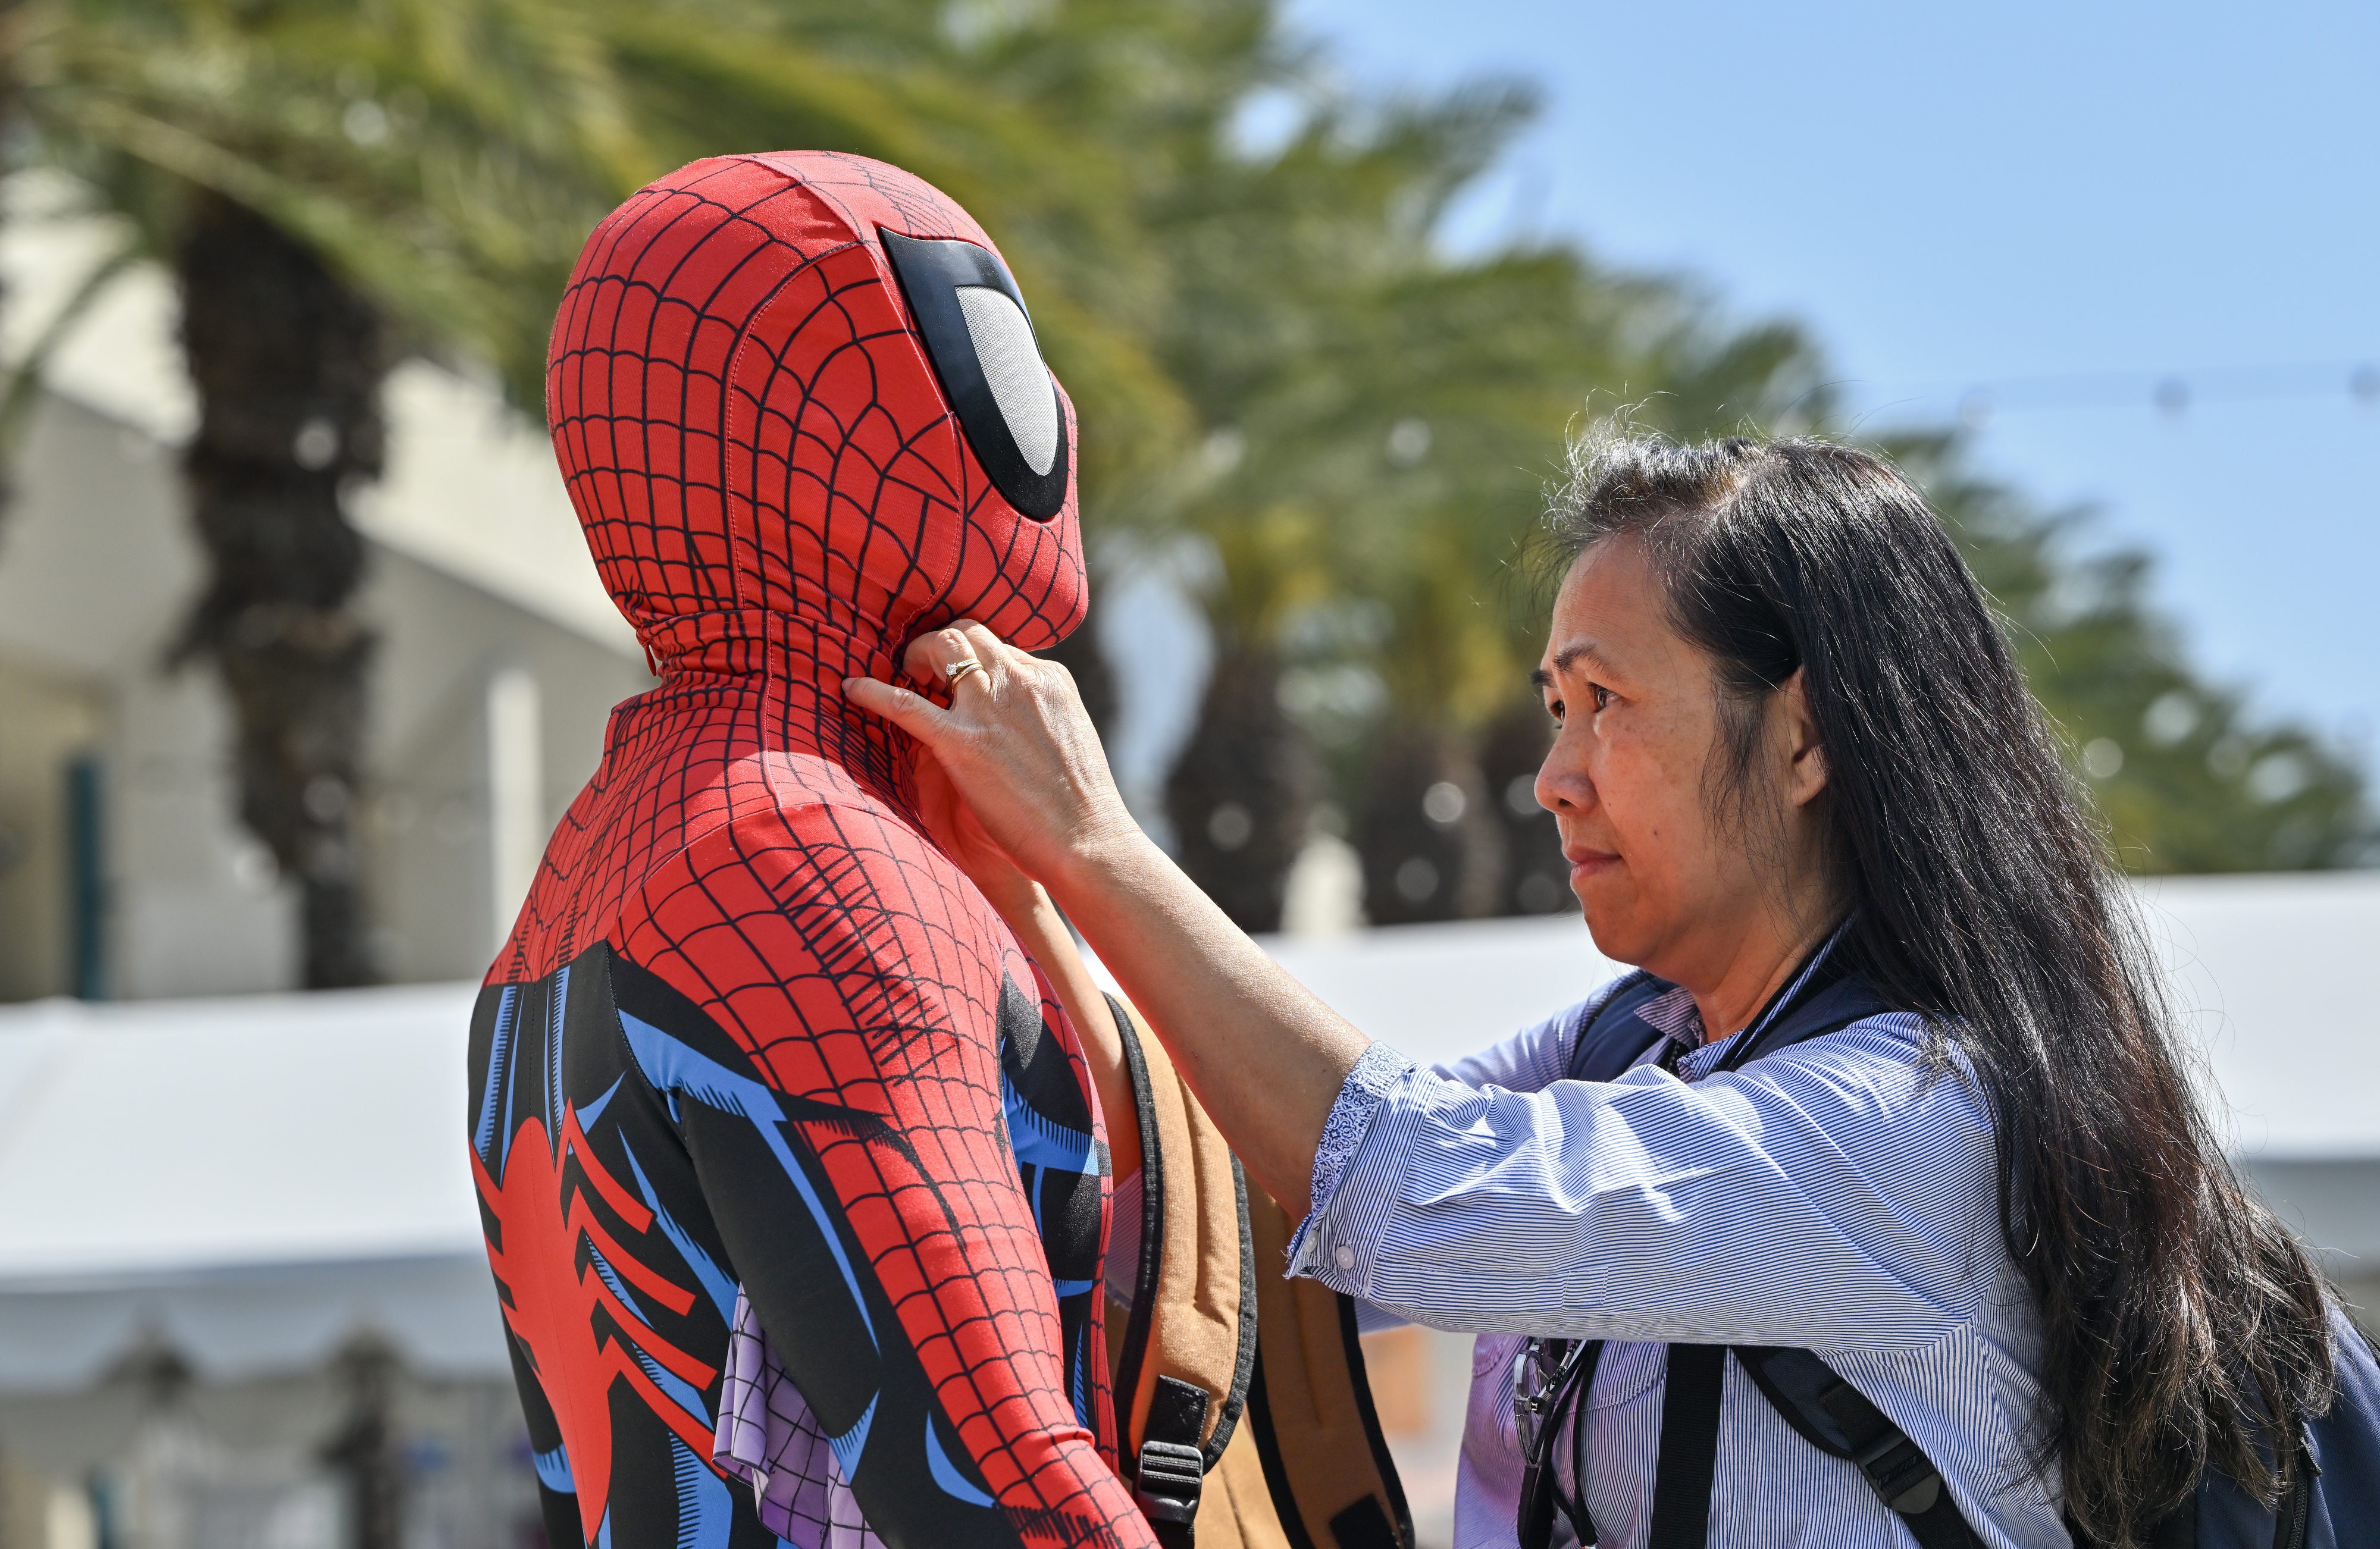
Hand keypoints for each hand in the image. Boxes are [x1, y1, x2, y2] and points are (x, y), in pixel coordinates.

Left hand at [845, 621, 1140, 888]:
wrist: (1087, 840)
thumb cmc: (1083, 807)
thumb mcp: (1070, 739)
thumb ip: (1042, 718)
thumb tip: (1021, 721)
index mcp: (1050, 680)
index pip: (1003, 649)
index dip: (979, 661)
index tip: (963, 678)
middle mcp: (1019, 681)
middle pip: (970, 634)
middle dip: (943, 643)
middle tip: (925, 666)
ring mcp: (989, 708)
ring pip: (942, 648)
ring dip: (917, 654)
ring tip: (904, 671)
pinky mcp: (962, 742)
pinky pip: (905, 704)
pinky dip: (874, 692)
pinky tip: (853, 689)